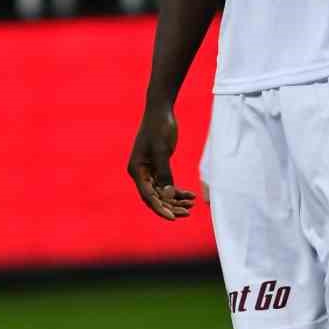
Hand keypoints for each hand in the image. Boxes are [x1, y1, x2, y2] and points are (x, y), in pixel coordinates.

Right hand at [127, 104, 196, 220]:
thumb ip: (164, 173)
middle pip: (155, 197)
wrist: (161, 110)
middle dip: (171, 206)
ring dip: (176, 200)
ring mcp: (149, 171)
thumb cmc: (158, 127)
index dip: (160, 208)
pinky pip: (167, 184)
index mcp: (136, 170)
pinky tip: (191, 196)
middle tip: (187, 213)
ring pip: (162, 192)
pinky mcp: (158, 167)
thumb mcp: (162, 150)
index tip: (173, 218)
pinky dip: (178, 191)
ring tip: (191, 205)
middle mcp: (140, 173)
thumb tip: (168, 194)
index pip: (148, 195)